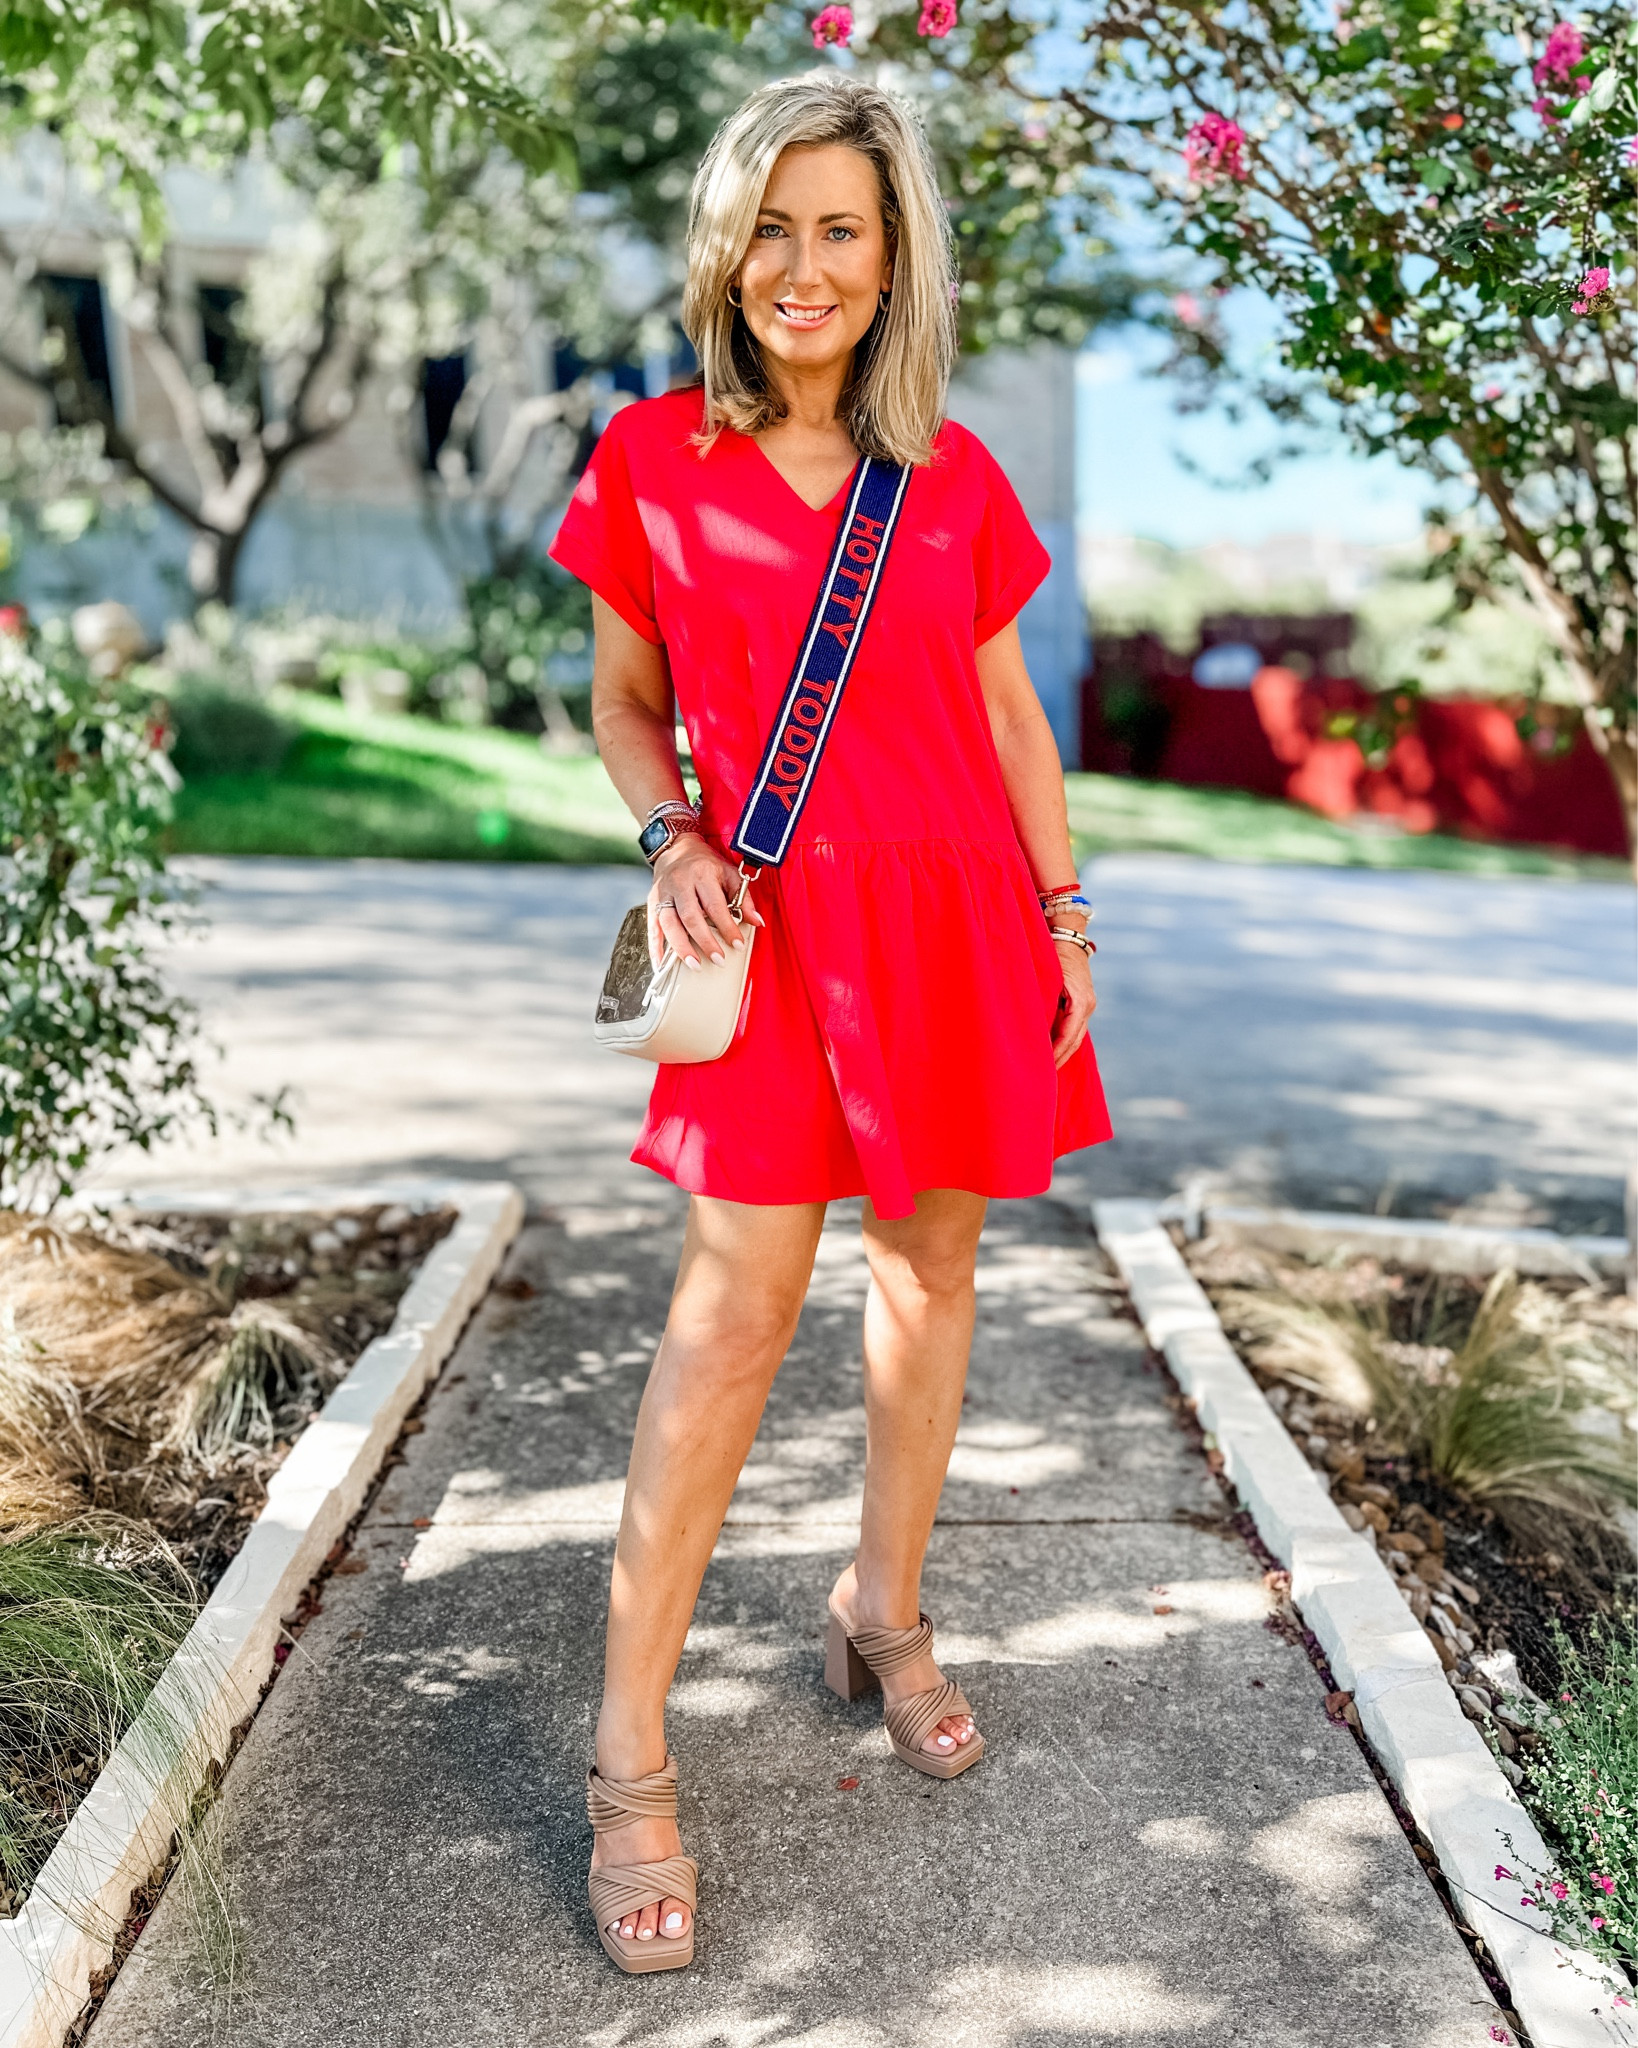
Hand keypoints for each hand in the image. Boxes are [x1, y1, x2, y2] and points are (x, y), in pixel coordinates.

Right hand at [648, 834, 763, 969]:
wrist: (676, 848)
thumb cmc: (706, 864)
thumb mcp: (729, 873)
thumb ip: (743, 897)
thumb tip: (757, 921)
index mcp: (701, 874)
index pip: (715, 905)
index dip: (727, 927)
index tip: (738, 944)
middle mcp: (679, 883)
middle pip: (690, 916)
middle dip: (705, 941)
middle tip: (718, 960)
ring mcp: (662, 893)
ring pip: (669, 923)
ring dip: (681, 947)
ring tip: (694, 965)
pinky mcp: (651, 902)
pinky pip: (652, 927)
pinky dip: (655, 947)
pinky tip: (661, 964)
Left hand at [1050, 939, 1095, 1067]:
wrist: (1068, 938)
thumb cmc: (1053, 954)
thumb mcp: (1047, 976)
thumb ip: (1043, 1000)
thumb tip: (1031, 1028)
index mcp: (1081, 1001)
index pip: (1069, 1035)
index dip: (1056, 1053)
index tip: (1044, 1066)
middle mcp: (1087, 1005)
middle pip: (1075, 1041)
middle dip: (1060, 1059)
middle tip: (1045, 1078)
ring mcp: (1087, 1005)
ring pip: (1076, 1037)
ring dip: (1063, 1053)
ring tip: (1048, 1070)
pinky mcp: (1083, 1004)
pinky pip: (1074, 1028)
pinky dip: (1065, 1042)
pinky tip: (1054, 1052)